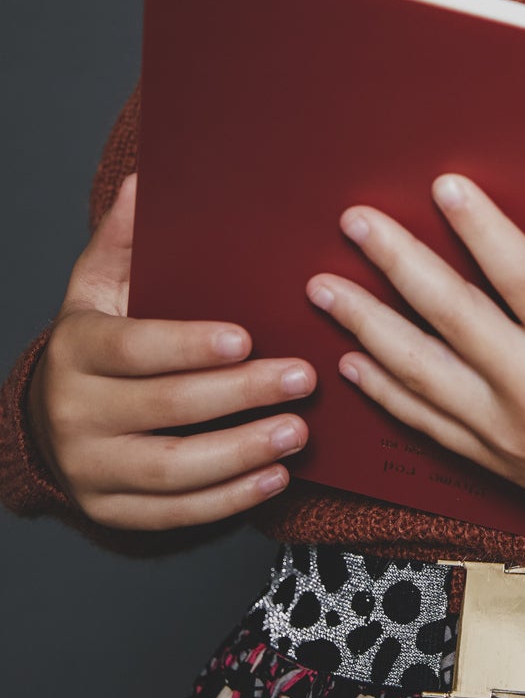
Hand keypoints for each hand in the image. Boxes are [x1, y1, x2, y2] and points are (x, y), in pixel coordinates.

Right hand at [29, 174, 317, 529]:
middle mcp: (76, 414)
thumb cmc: (97, 341)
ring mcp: (90, 469)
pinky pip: (174, 515)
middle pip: (165, 409)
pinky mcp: (110, 511)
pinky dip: (228, 500)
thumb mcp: (97, 286)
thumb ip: (122, 239)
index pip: (135, 349)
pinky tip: (275, 477)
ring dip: (241, 452)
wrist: (50, 417)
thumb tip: (142, 183)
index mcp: (77, 350)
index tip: (247, 338)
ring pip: (172, 470)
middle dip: (239, 395)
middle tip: (302, 377)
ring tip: (298, 430)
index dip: (189, 346)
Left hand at [306, 176, 524, 520]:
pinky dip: (385, 392)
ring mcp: (507, 431)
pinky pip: (426, 422)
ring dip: (368, 327)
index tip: (446, 188)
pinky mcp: (495, 458)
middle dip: (398, 267)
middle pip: (453, 320)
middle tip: (355, 223)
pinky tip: (351, 361)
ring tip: (323, 287)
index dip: (484, 233)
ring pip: (421, 373)